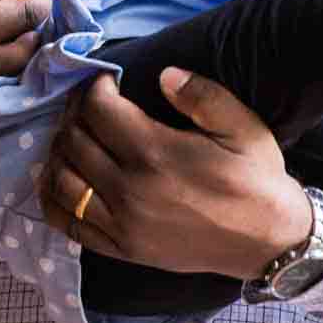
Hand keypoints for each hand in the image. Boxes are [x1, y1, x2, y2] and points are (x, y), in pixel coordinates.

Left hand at [42, 68, 313, 279]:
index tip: (106, 82)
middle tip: (90, 106)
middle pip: (74, 140)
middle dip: (75, 115)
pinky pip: (68, 223)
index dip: (95, 88)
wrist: (268, 243)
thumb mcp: (242, 127)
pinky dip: (54, 198)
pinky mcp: (120, 249)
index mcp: (156, 153)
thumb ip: (202, 95)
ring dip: (60, 152)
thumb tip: (164, 74)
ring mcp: (121, 224)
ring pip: (62, 179)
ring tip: (77, 138)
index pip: (98, 109)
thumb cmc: (256, 179)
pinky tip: (61, 179)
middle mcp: (129, 189)